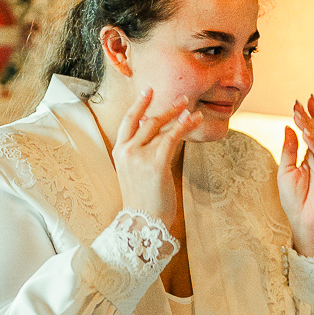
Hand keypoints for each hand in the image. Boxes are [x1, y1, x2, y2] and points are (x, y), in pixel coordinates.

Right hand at [113, 88, 199, 226]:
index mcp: (119, 152)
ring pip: (161, 127)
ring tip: (192, 109)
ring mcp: (140, 156)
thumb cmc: (143, 202)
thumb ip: (142, 153)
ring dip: (179, 116)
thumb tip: (155, 135)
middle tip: (181, 99)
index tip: (147, 90)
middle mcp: (127, 151)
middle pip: (147, 120)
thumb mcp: (136, 173)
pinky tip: (193, 119)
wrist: (143, 224)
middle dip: (166, 108)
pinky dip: (184, 126)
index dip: (138, 104)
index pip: (128, 121)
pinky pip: (172, 138)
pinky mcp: (156, 164)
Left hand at [277, 96, 313, 256]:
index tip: (301, 101)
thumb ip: (289, 149)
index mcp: (312, 157)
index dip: (308, 117)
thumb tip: (288, 128)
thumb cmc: (296, 201)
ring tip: (299, 114)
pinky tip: (307, 133)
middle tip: (299, 103)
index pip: (313, 132)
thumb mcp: (286, 171)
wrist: (304, 224)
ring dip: (310, 126)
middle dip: (309, 117)